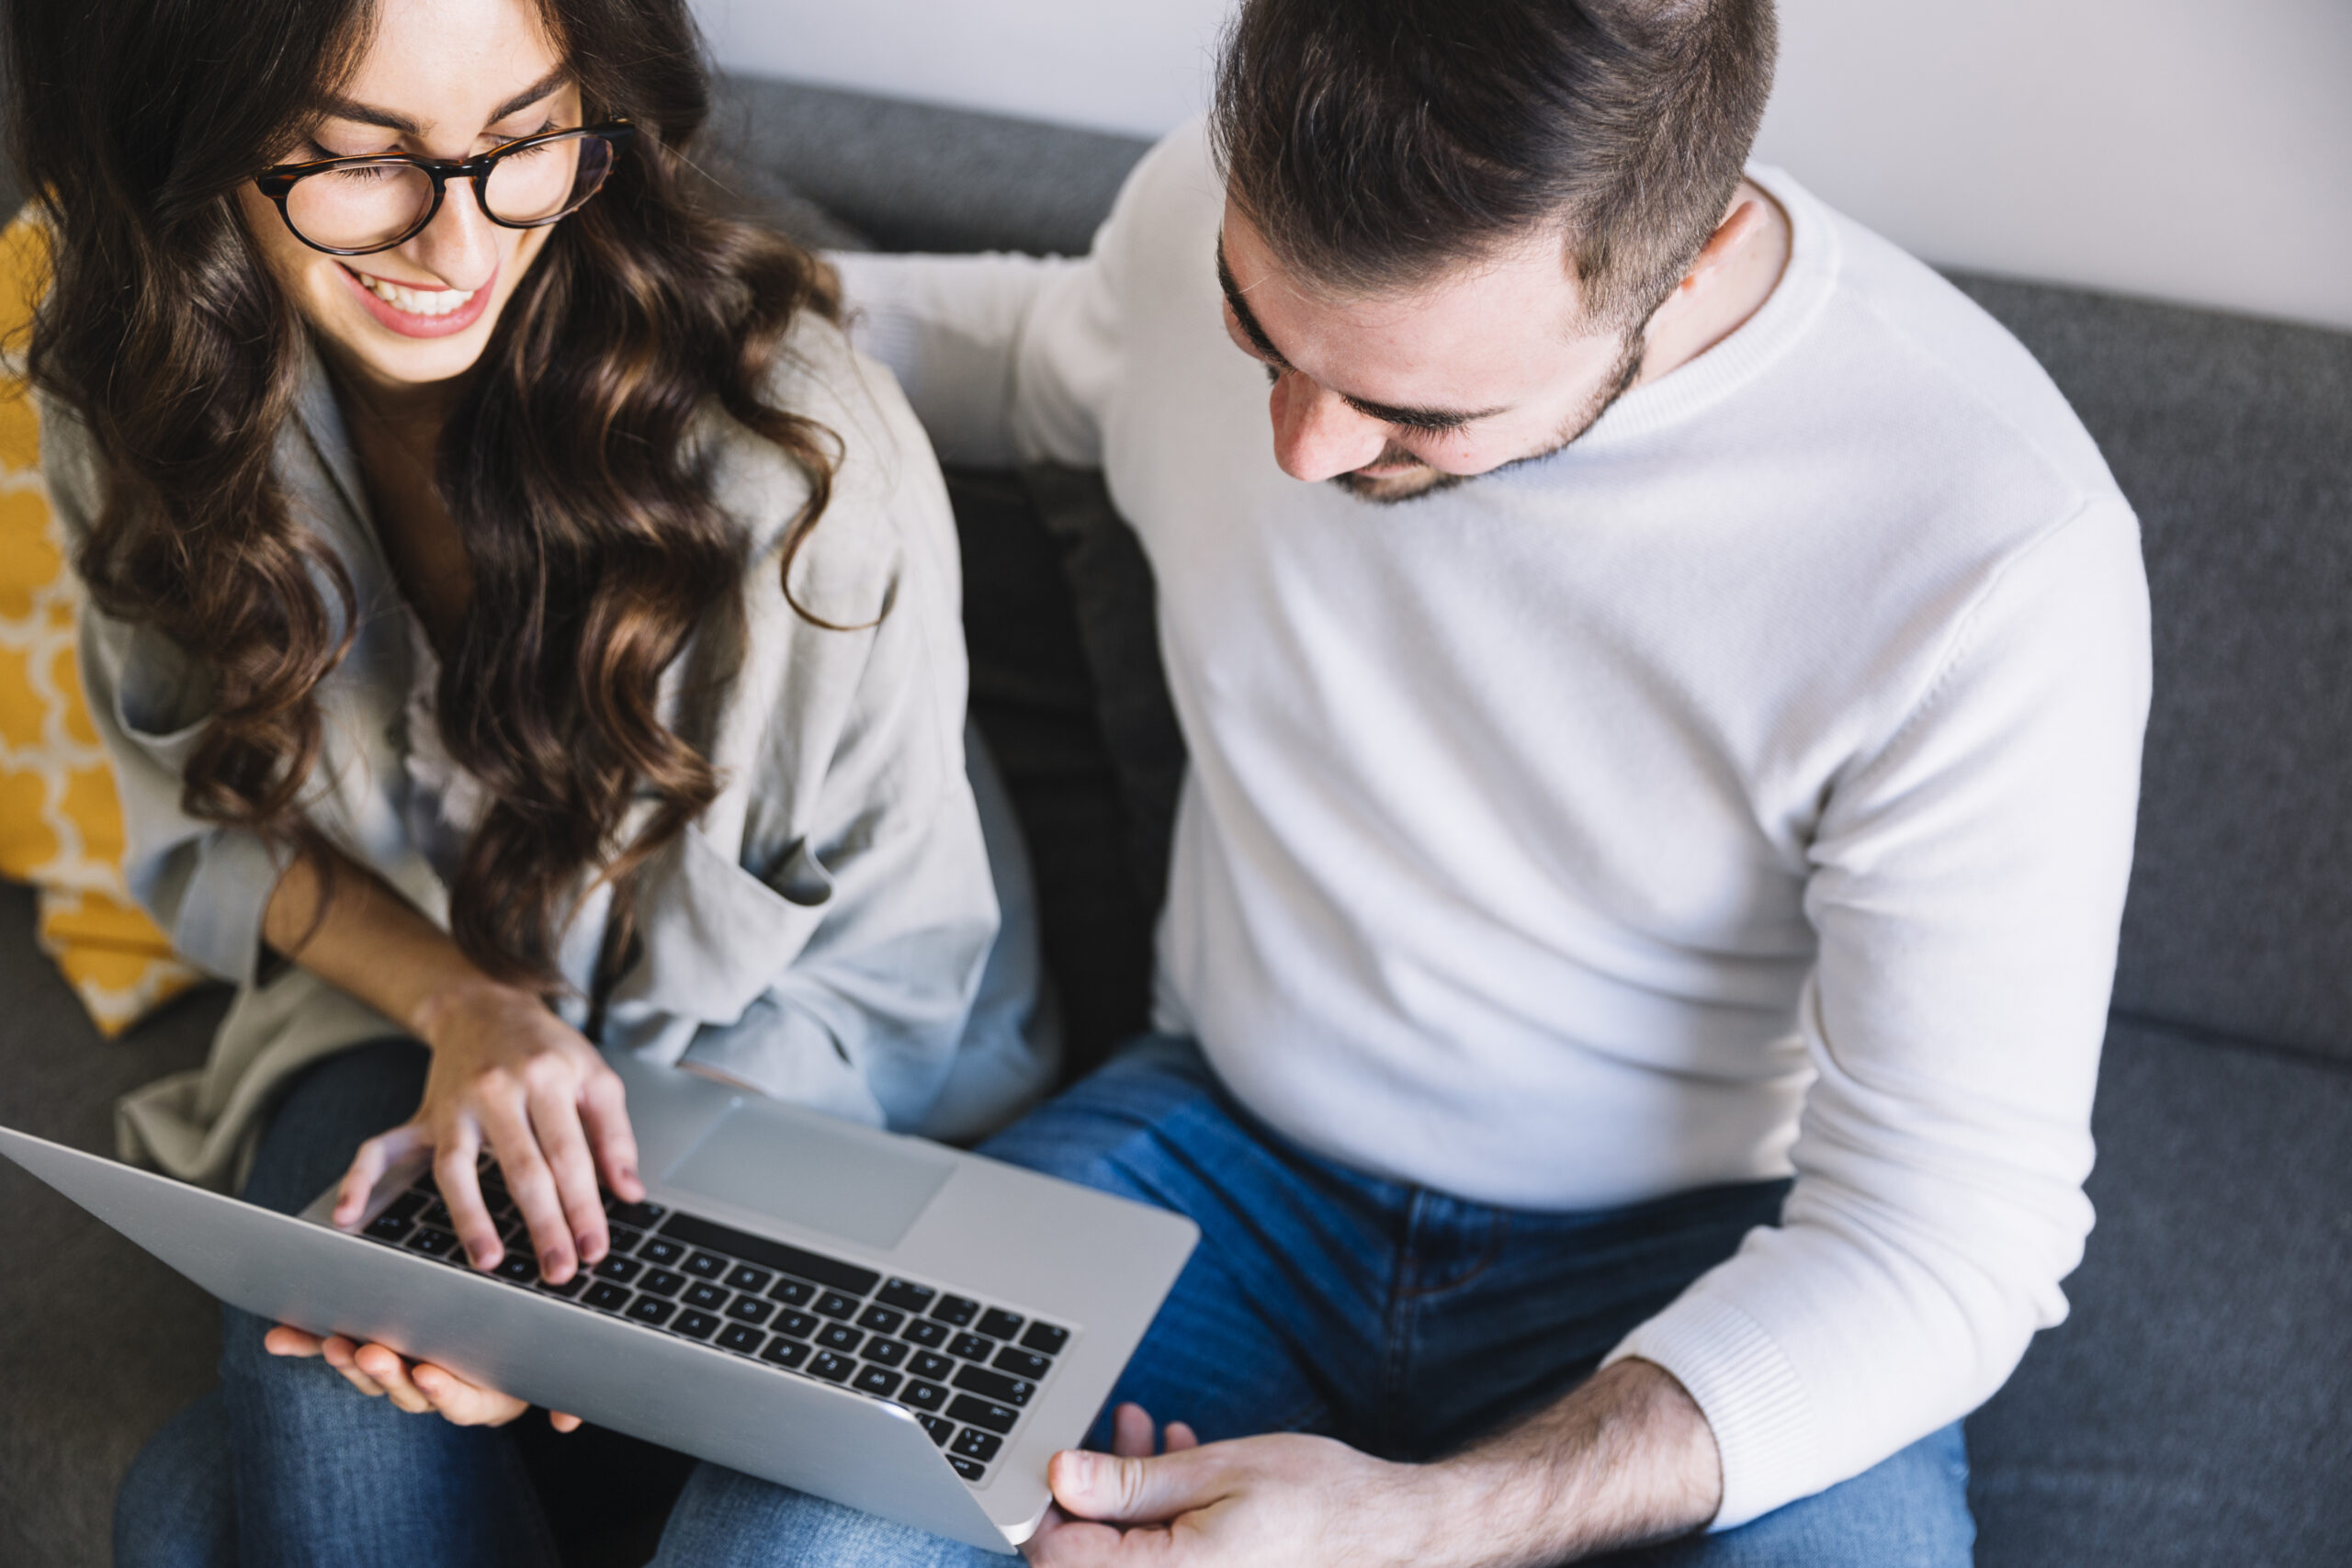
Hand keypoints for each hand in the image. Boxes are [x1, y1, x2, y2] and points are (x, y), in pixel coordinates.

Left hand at [263, 1324, 579, 1430]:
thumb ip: (565, 1396)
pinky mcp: (370, 1346)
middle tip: (374, 1352)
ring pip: (371, 1375)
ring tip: (335, 1344)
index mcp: (477, 1394)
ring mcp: (400, 1368)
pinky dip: (303, 1342)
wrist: (502, 1325)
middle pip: (406, 1390)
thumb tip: (570, 1423)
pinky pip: (334, 1347)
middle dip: (387, 1373)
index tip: (430, 1374)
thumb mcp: (546, 1371)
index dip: (441, 1392)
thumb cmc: (526, 1348)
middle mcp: (435, 1386)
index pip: (457, 1402)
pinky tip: (277, 1339)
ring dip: (350, 1362)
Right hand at [329, 978, 640, 1283]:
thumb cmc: (548, 1049)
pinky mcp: (422, 1115)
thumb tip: (630, 1193)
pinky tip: (348, 1216)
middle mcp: (497, 1090)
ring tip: (490, 1262)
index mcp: (547, 1078)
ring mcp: (453, 1105)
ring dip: (472, 1219)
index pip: (569, 1154)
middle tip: (559, 1271)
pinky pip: (381, 1147)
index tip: (595, 1249)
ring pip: (457, 1169)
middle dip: (543, 1224)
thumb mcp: (594, 1075)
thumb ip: (614, 1134)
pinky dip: (359, 1181)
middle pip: (521, 1168)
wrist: (484, 1004)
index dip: (584, 1206)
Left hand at [1024, 1404, 1438, 1567]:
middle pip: (1088, 1556)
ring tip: (1143, 1428)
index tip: (1054, 1457)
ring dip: (1122, 1492)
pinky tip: (1175, 1456)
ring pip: (1123, 1550)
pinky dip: (1154, 1510)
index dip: (1042, 1505)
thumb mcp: (1215, 1471)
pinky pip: (1158, 1555)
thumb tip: (1058, 1477)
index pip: (1060, 1555)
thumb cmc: (1316, 1498)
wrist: (1386, 1529)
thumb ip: (1129, 1484)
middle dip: (1087, 1490)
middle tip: (1109, 1429)